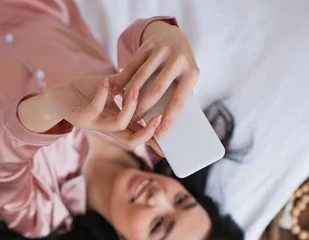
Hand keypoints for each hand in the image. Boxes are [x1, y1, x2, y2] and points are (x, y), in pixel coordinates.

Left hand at [48, 76, 161, 148]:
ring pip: (118, 125)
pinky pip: (94, 109)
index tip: (171, 139)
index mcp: (118, 124)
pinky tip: (106, 81)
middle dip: (147, 132)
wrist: (60, 95)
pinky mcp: (81, 118)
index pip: (141, 135)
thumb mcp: (114, 90)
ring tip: (135, 90)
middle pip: (132, 140)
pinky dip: (102, 95)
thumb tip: (153, 76)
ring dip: (129, 108)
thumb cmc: (88, 93)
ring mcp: (95, 125)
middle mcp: (108, 128)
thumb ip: (130, 87)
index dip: (155, 139)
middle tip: (159, 118)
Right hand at [112, 21, 199, 138]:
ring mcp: (162, 50)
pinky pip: (132, 65)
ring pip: (141, 77)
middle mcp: (178, 59)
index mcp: (192, 72)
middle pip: (157, 89)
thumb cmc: (181, 68)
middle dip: (144, 108)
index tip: (160, 134)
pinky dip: (123, 80)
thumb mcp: (185, 79)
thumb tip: (163, 123)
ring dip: (130, 95)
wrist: (174, 36)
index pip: (179, 100)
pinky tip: (116, 92)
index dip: (169, 118)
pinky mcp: (148, 45)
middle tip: (135, 121)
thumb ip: (177, 95)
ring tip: (124, 109)